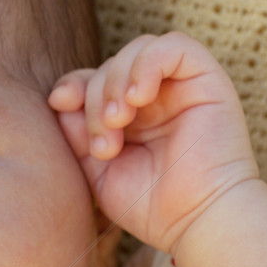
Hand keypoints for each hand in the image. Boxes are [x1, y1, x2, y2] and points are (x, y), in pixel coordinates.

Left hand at [48, 33, 258, 253]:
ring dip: (116, 81)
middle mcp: (155, 99)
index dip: (73, 84)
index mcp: (130, 118)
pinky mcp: (207, 80)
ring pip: (138, 50)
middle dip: (95, 98)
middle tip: (104, 144)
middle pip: (111, 66)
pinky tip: (138, 97)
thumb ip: (77, 135)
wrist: (196, 221)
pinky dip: (148, 64)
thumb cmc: (150, 206)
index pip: (94, 80)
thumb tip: (59, 97)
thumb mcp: (98, 172)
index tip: (60, 102)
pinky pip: (175, 45)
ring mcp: (180, 88)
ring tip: (119, 122)